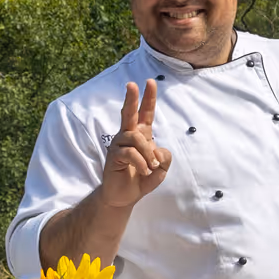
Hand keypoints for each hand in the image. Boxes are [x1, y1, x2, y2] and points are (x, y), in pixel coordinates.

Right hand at [100, 80, 171, 208]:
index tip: (150, 82)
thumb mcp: (161, 168)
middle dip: (132, 98)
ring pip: (137, 139)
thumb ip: (165, 157)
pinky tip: (145, 172)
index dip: (149, 98)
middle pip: (129, 113)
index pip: (146, 113)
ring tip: (151, 168)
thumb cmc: (142, 178)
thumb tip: (156, 149)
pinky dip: (141, 163)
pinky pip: (130, 153)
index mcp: (141, 135)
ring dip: (148, 154)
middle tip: (131, 84)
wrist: (125, 196)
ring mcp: (119, 144)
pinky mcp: (113, 155)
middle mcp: (128, 135)